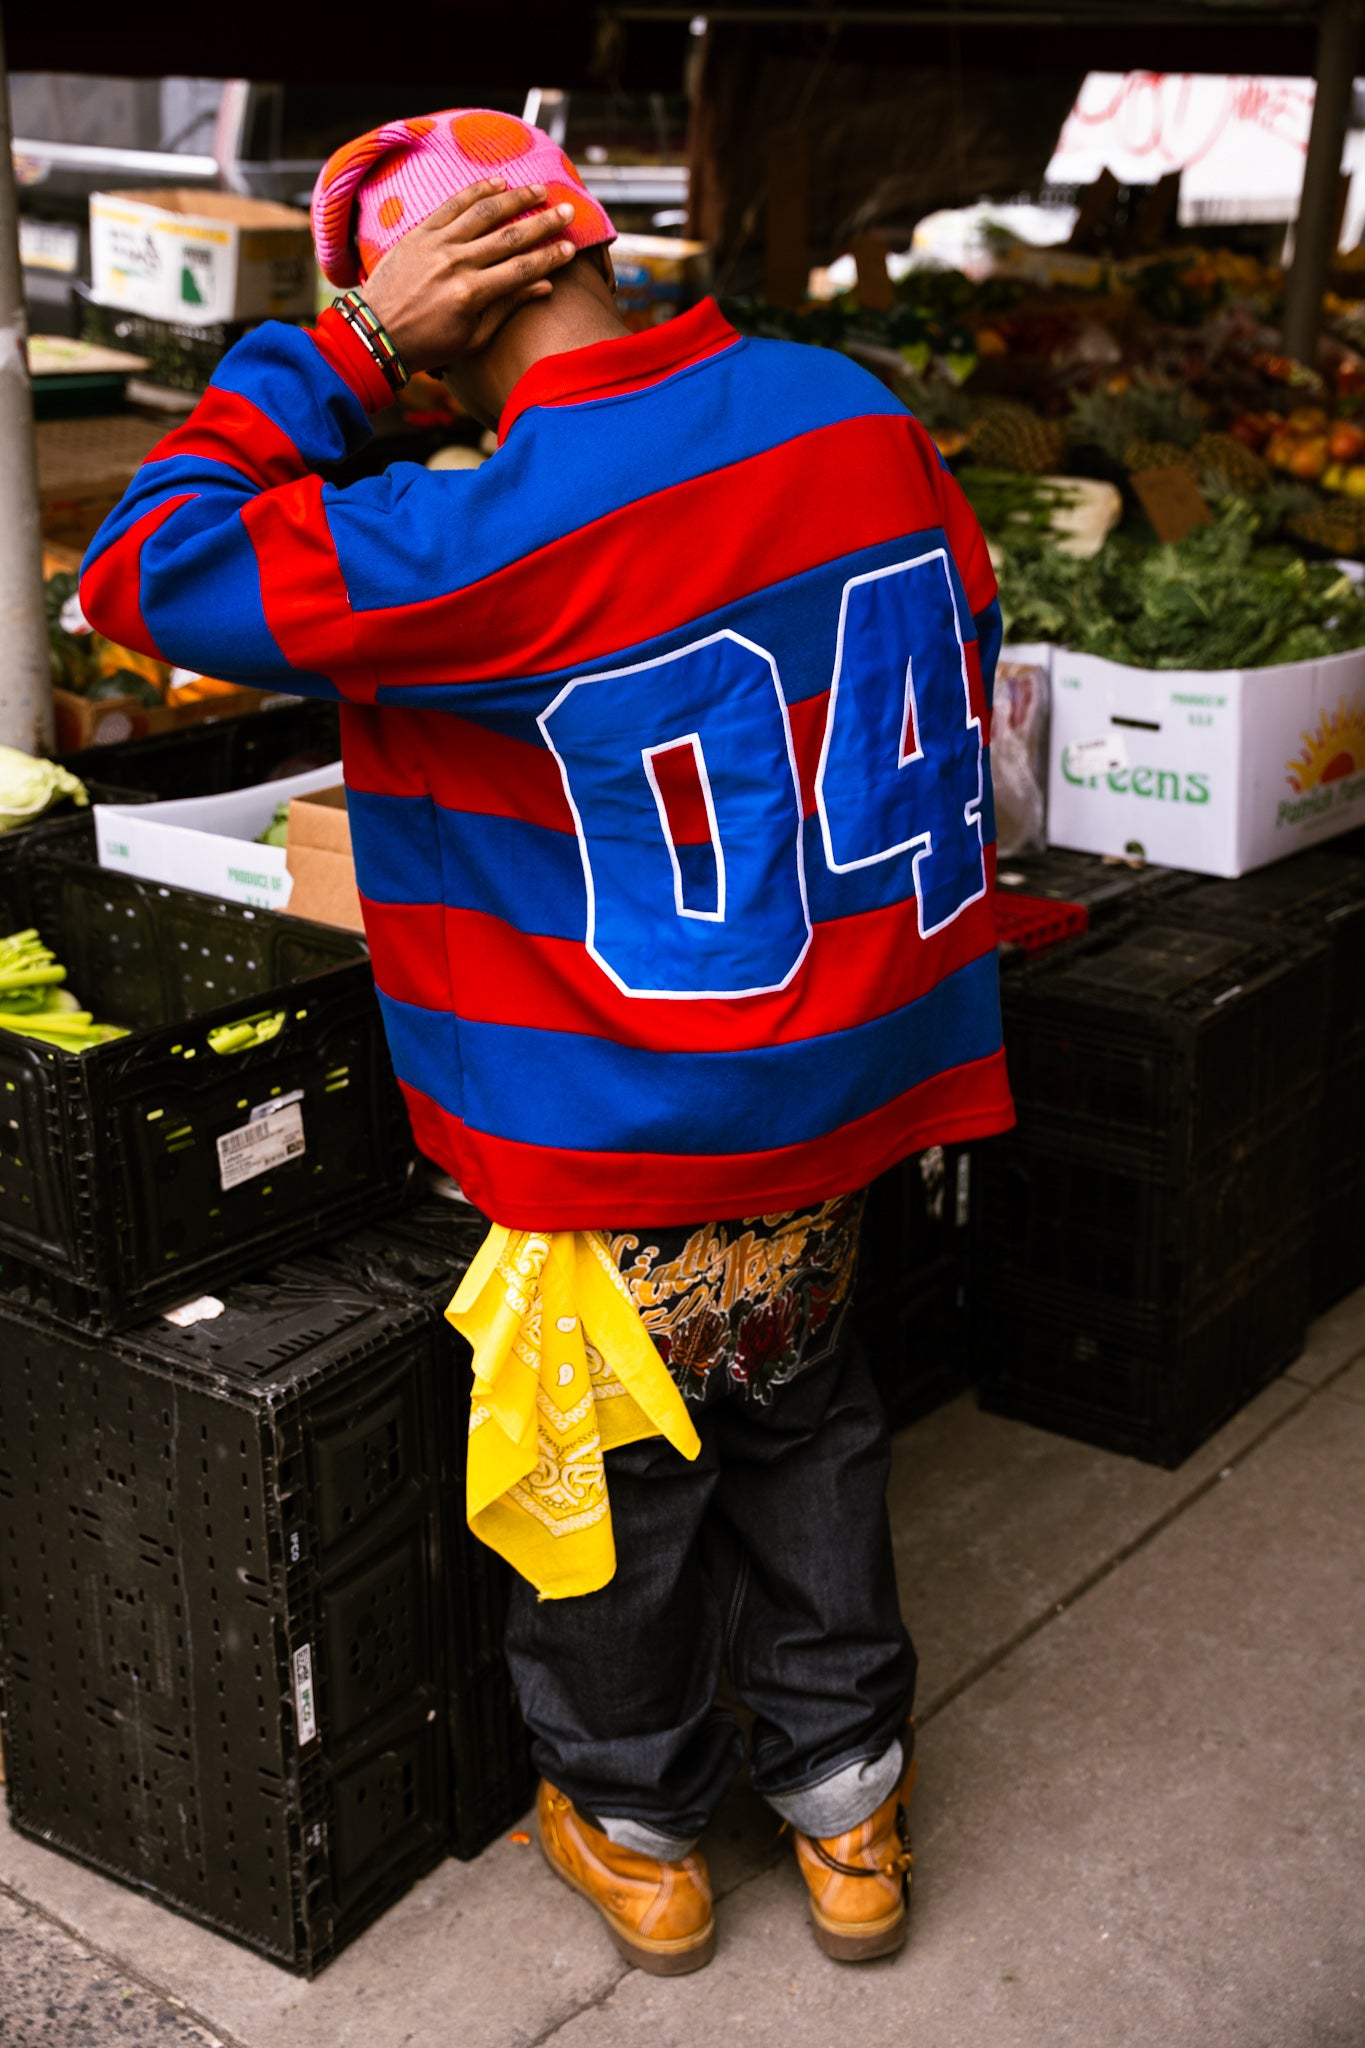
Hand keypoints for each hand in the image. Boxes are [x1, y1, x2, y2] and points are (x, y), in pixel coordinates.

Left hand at [361, 178, 576, 371]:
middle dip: (543, 223)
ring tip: (539, 190)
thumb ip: (508, 307)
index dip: (550, 258)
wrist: (378, 333)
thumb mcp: (473, 337)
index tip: (571, 249)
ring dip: (515, 198)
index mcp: (472, 294)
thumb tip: (545, 286)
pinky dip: (477, 191)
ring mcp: (437, 244)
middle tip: (568, 212)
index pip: (522, 269)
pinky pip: (453, 204)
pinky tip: (498, 183)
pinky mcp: (420, 232)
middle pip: (510, 236)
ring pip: (483, 213)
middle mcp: (456, 264)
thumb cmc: (429, 344)